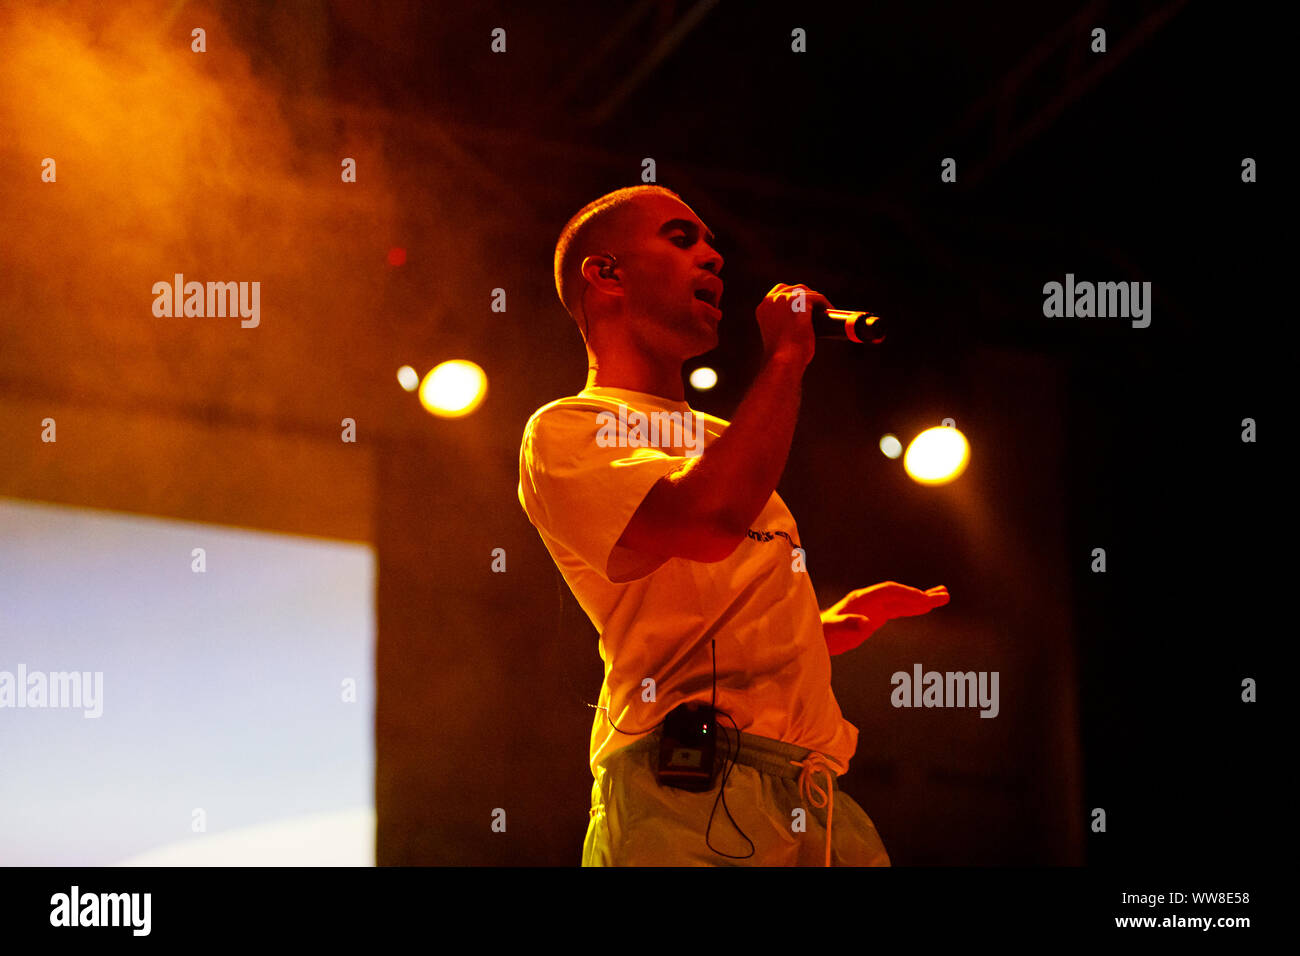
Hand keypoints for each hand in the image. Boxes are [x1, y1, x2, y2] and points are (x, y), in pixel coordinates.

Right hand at [755, 283, 825, 367]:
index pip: (779, 293)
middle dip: (807, 296)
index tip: (804, 307)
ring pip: (807, 292)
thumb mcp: (777, 338)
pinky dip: (825, 304)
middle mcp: (771, 300)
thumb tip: (798, 325)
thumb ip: (783, 326)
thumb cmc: (782, 357)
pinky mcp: (800, 301)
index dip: (793, 297)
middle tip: (818, 309)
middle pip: (794, 289)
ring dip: (817, 300)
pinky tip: (831, 311)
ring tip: (826, 311)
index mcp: (763, 309)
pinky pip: (818, 297)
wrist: (784, 360)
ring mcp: (785, 298)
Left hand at [821, 581, 949, 655]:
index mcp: (861, 599)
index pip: (889, 592)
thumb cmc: (822, 633)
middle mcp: (869, 600)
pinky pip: (898, 610)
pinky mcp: (874, 617)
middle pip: (899, 594)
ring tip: (944, 598)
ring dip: (921, 600)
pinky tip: (925, 608)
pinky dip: (912, 609)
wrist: (814, 637)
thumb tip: (866, 623)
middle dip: (921, 595)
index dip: (907, 594)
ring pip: (901, 601)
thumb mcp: (832, 630)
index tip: (926, 600)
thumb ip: (847, 624)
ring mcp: (873, 607)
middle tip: (945, 595)